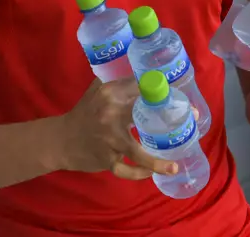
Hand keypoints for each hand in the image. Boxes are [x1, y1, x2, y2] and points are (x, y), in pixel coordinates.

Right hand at [56, 77, 178, 180]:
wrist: (60, 140)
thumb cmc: (83, 114)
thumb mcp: (96, 91)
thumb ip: (118, 82)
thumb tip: (146, 75)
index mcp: (110, 93)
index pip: (143, 88)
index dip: (164, 92)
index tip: (181, 97)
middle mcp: (110, 113)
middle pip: (147, 115)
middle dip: (170, 120)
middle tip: (190, 122)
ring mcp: (108, 138)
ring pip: (137, 152)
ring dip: (157, 162)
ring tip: (174, 166)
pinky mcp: (105, 158)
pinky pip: (126, 169)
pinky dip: (140, 173)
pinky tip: (152, 172)